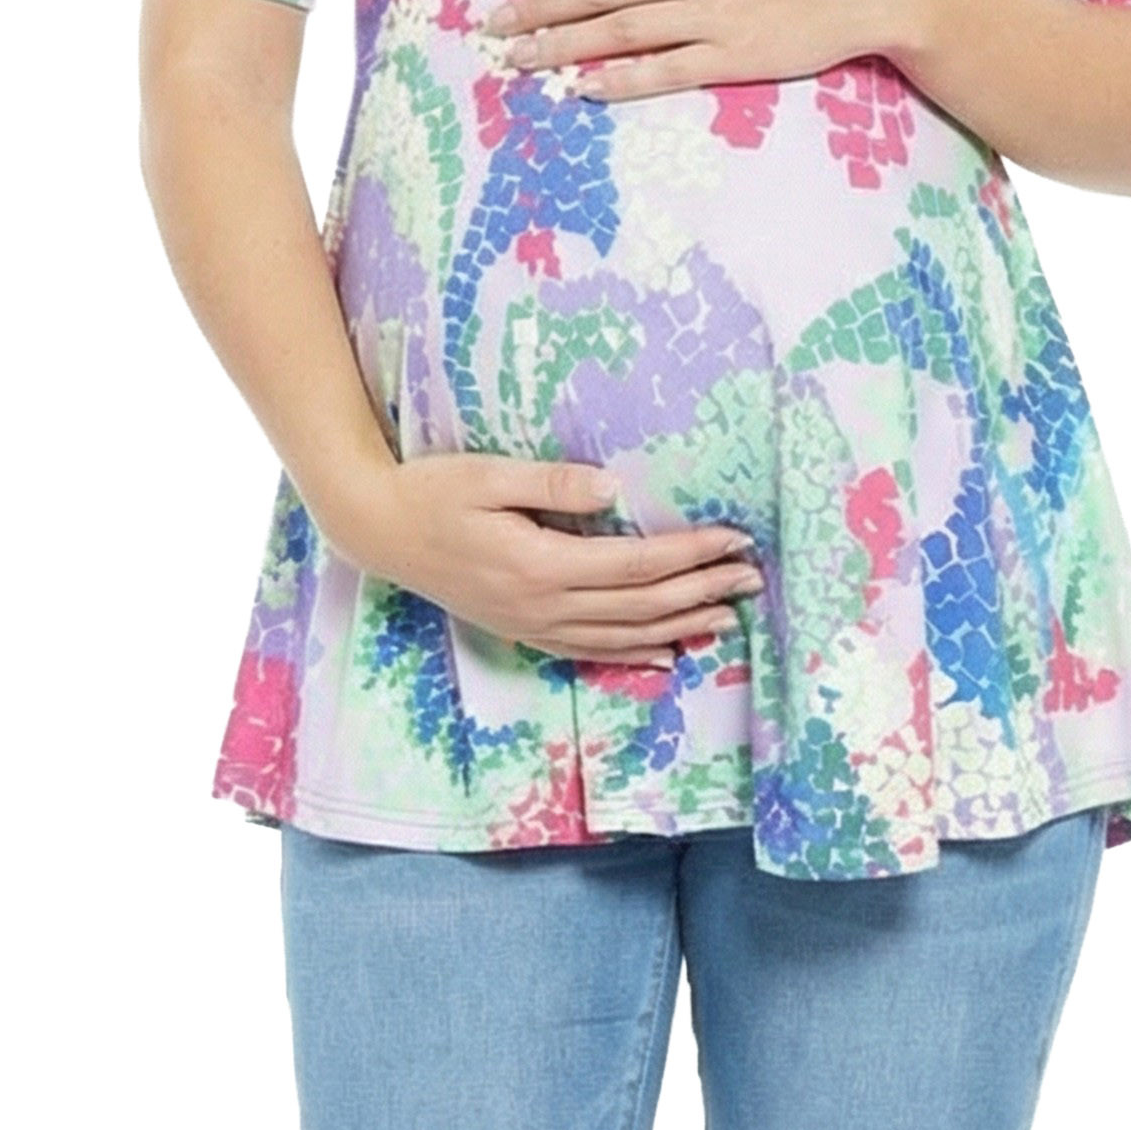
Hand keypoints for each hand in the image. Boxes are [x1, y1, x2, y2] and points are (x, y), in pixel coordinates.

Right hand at [331, 453, 763, 665]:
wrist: (378, 532)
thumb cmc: (432, 491)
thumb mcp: (486, 474)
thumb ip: (550, 483)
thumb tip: (615, 487)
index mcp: (541, 564)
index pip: (636, 563)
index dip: (690, 553)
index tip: (733, 538)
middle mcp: (544, 605)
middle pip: (642, 604)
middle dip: (702, 590)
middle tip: (752, 577)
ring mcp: (534, 625)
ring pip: (624, 635)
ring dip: (681, 625)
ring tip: (730, 615)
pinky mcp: (524, 630)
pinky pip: (590, 650)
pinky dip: (634, 654)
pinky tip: (667, 653)